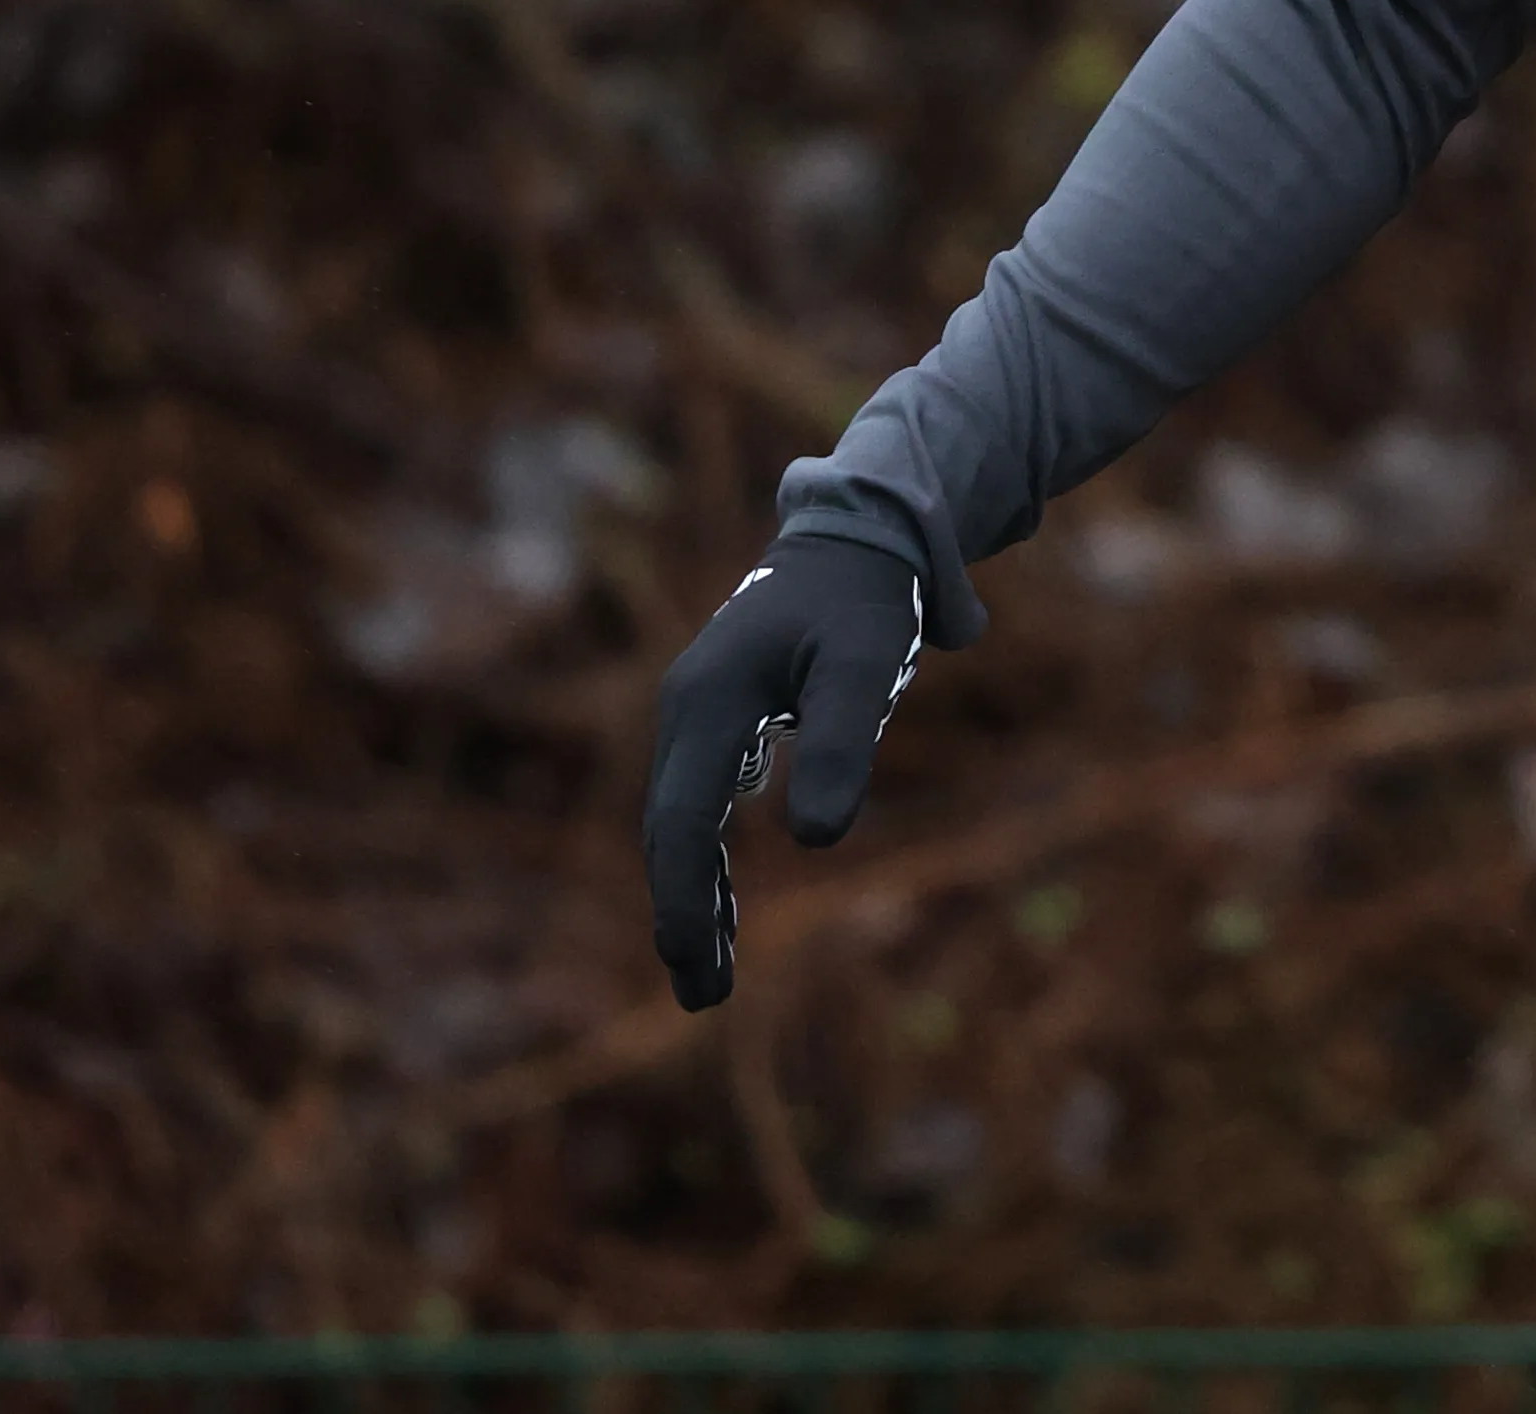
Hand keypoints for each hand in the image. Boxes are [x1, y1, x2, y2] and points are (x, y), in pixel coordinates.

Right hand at [642, 538, 922, 1010]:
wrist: (858, 537)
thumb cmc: (865, 599)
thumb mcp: (866, 663)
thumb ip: (841, 742)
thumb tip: (817, 841)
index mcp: (708, 701)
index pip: (680, 820)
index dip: (682, 897)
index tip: (693, 963)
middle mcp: (687, 710)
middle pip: (669, 831)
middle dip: (682, 916)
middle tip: (704, 997)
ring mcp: (698, 714)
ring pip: (681, 823)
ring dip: (693, 897)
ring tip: (711, 977)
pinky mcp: (721, 719)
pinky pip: (700, 804)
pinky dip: (707, 860)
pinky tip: (728, 910)